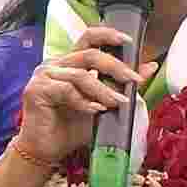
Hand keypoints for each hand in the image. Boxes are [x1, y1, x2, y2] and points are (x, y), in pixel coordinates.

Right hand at [17, 27, 157, 165]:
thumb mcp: (103, 104)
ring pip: (81, 74)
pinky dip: (84, 101)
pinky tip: (95, 110)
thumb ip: (122, 85)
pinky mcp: (36, 90)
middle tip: (133, 80)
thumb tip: (150, 67)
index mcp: (70, 62)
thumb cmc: (72, 127)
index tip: (128, 41)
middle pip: (89, 54)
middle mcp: (56, 64)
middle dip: (115, 66)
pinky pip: (66, 90)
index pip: (88, 38)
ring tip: (117, 102)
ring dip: (103, 89)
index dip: (107, 35)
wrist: (48, 151)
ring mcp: (44, 75)